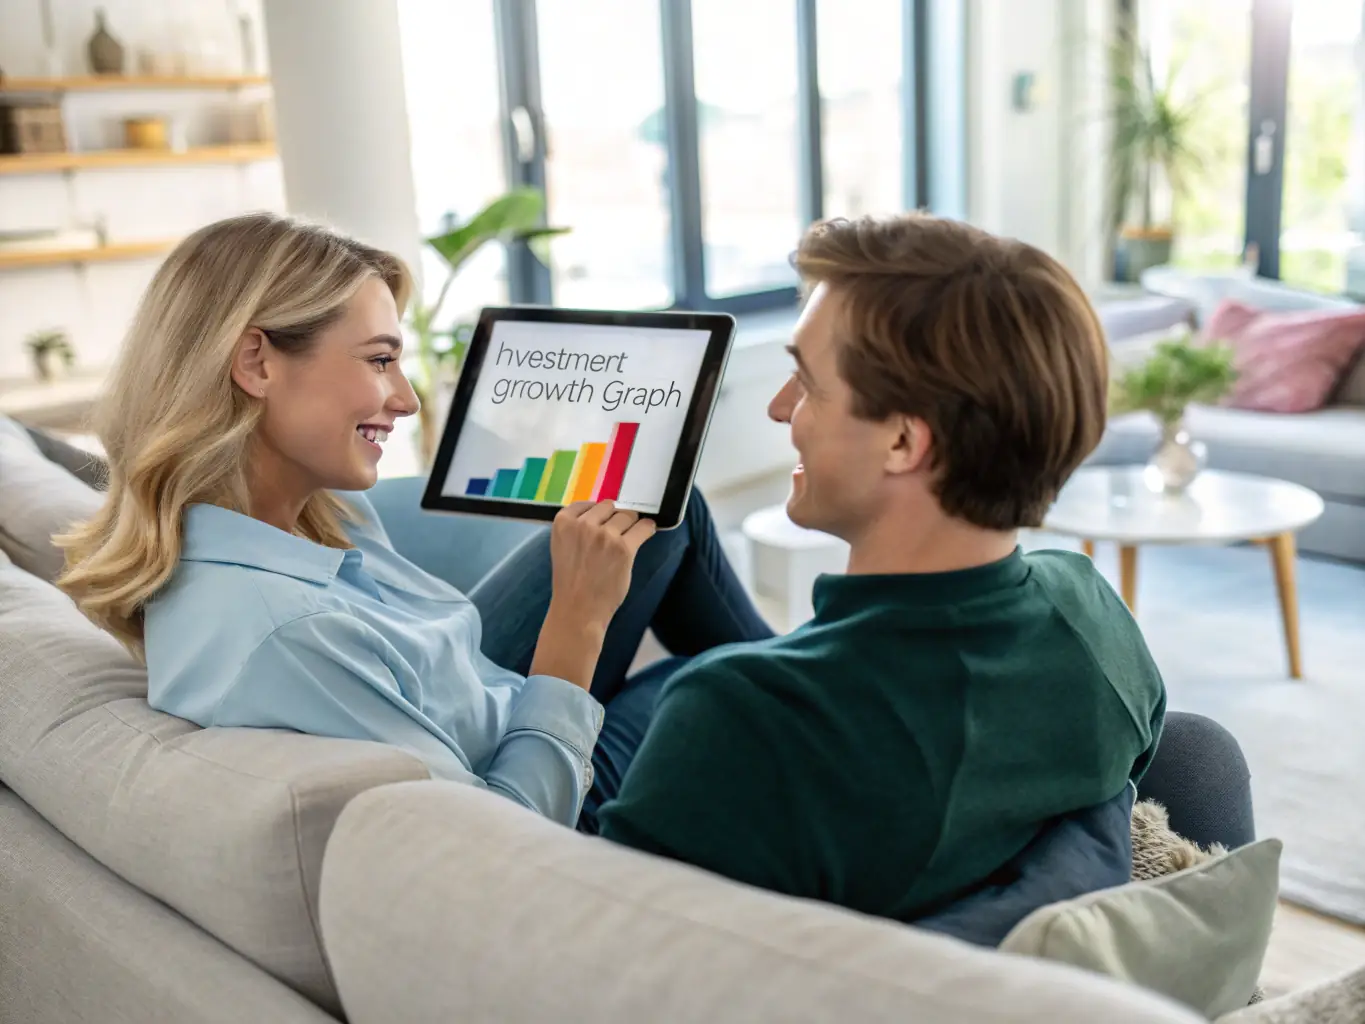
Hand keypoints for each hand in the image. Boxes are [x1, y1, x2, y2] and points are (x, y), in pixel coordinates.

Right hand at [547, 500, 655, 631]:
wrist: (577, 610)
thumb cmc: (571, 582)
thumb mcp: (564, 547)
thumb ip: (577, 528)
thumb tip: (604, 513)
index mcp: (563, 522)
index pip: (588, 503)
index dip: (598, 514)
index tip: (602, 524)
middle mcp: (583, 525)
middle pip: (610, 507)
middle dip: (614, 519)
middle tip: (614, 537)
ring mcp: (605, 535)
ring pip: (627, 515)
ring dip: (631, 525)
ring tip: (628, 539)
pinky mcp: (624, 548)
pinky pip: (643, 527)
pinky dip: (647, 529)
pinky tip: (647, 532)